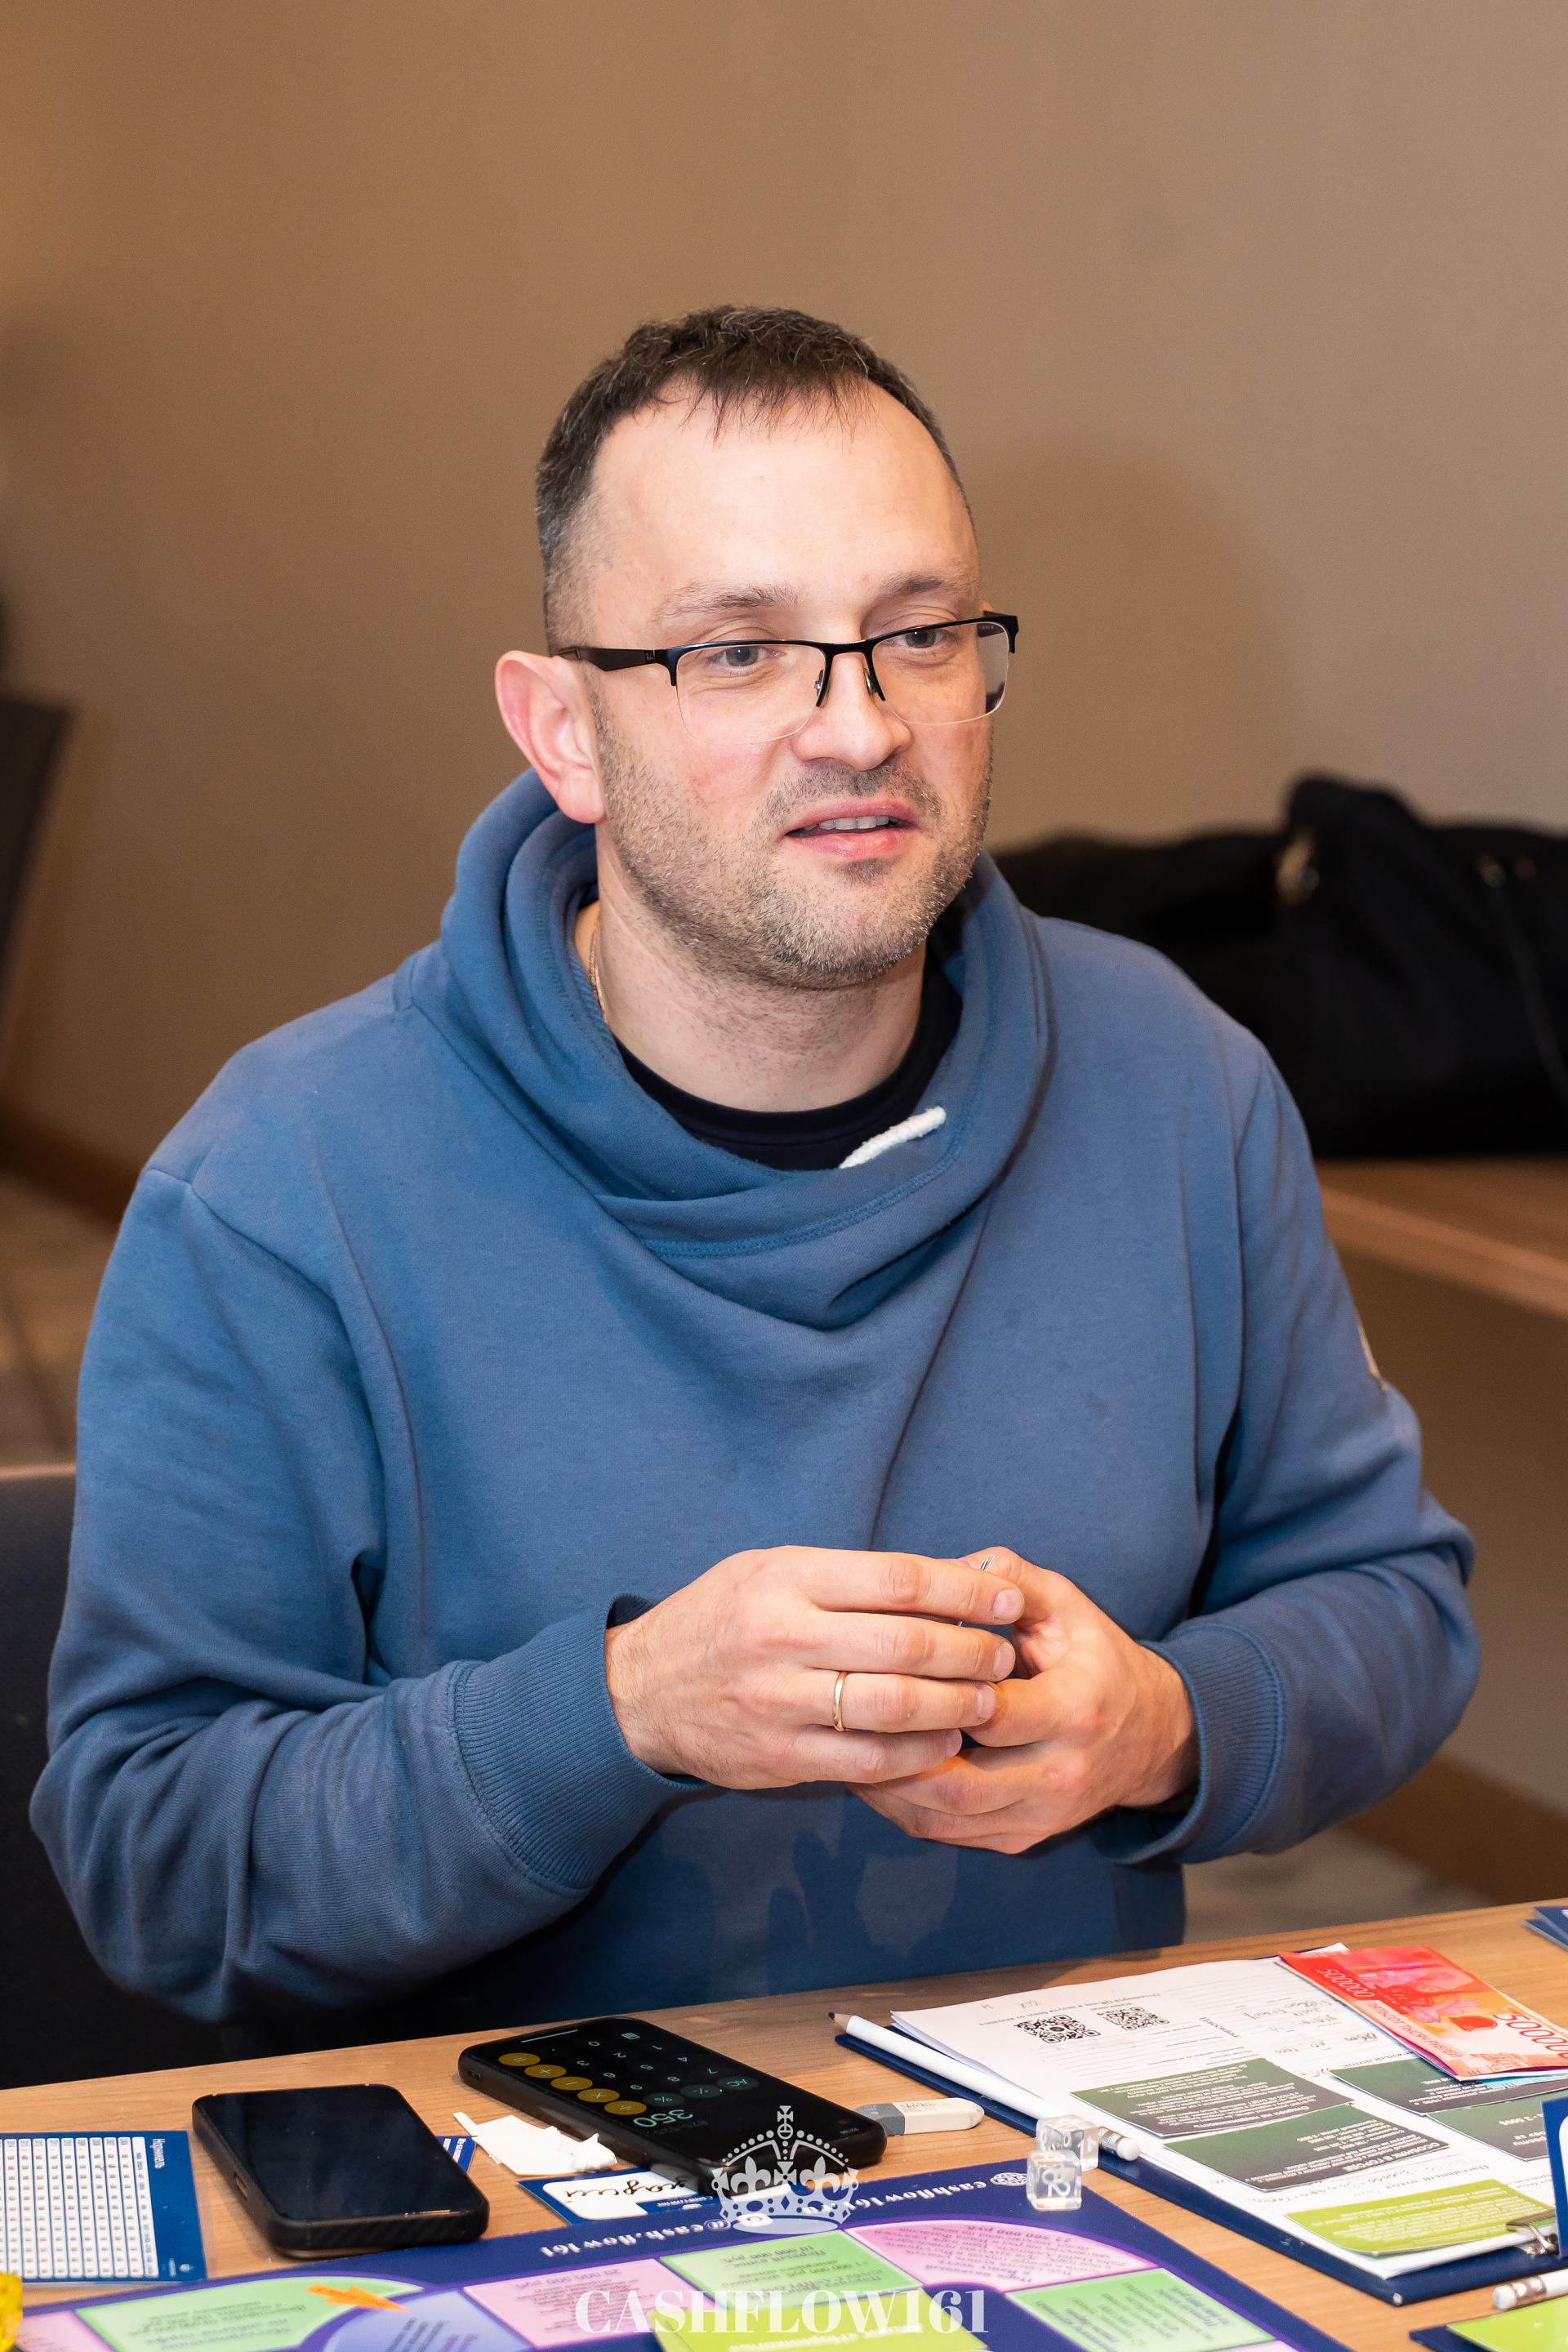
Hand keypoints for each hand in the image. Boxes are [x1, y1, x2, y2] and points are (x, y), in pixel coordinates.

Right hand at [604, 1547, 1023, 1788]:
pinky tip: (946, 1742)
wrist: (638, 1692)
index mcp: (787, 1577)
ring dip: (958, 1706)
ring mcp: (781, 1700)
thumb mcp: (771, 1571)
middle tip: (1005, 1657)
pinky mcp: (782, 1755)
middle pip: (908, 1645)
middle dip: (973, 1652)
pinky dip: (919, 1754)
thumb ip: (849, 1577)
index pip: (899, 1578)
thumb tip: (948, 1576)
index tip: (1008, 1598)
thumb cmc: (721, 1620)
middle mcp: (784, 1636)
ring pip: (897, 1706)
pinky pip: (871, 1759)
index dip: (965, 1589)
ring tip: (989, 1700)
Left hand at [854, 1552, 1197, 1853]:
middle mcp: (1059, 1774)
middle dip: (896, 1752)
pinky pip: (948, 1834)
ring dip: (887, 1787)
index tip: (889, 1665)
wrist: (1153, 1738)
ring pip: (944, 1817)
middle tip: (846, 1715)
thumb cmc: (1097, 1660)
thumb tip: (949, 1566)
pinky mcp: (1021, 1839)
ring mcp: (1039, 1816)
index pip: (990, 1713)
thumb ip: (1013, 1579)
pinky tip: (870, 1771)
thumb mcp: (1069, 1606)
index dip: (935, 1692)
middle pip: (958, 1782)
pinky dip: (902, 1807)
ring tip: (845, 1743)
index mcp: (1073, 1711)